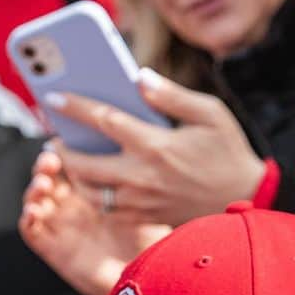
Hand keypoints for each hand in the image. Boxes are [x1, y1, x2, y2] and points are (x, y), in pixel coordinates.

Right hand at [21, 149, 169, 294]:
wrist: (144, 281)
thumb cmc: (150, 240)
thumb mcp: (149, 202)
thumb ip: (138, 177)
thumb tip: (140, 141)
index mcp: (93, 189)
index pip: (73, 161)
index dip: (66, 147)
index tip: (68, 135)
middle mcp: (73, 204)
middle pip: (51, 176)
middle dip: (47, 163)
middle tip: (52, 157)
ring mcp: (61, 224)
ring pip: (36, 198)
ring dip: (34, 188)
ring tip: (42, 182)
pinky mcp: (52, 247)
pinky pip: (31, 230)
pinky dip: (27, 218)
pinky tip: (34, 210)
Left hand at [49, 68, 266, 226]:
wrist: (242, 200)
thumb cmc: (227, 153)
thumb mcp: (210, 114)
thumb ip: (171, 96)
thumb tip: (139, 76)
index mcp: (155, 144)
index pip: (104, 120)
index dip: (75, 107)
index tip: (52, 97)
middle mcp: (140, 175)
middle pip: (83, 163)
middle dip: (61, 150)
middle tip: (53, 139)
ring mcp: (137, 201)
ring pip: (87, 191)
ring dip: (72, 175)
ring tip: (69, 160)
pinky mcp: (139, 217)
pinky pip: (103, 208)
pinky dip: (91, 194)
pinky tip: (90, 180)